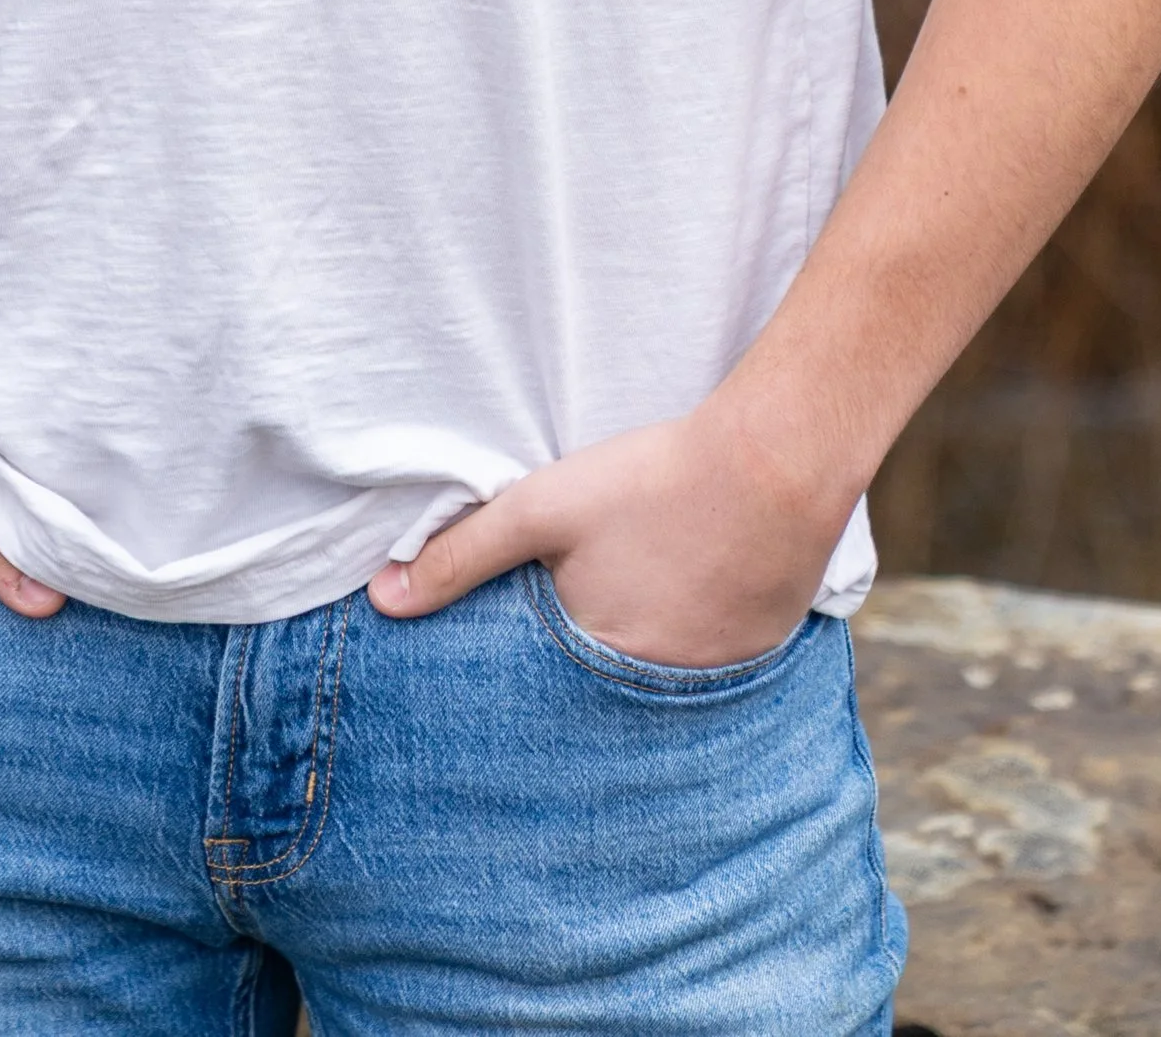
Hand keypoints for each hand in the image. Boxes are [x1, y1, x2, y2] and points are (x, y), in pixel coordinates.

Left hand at [365, 394, 843, 667]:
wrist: (776, 464)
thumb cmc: (653, 483)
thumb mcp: (542, 508)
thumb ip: (462, 554)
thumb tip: (383, 600)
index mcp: (595, 669)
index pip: (538, 693)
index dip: (523, 669)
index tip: (514, 645)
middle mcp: (656, 696)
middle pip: (598, 689)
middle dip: (578, 667)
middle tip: (581, 610)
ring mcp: (715, 682)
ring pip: (654, 676)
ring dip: (639, 645)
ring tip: (633, 598)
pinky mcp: (758, 654)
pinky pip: (707, 662)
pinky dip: (689, 635)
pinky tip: (686, 590)